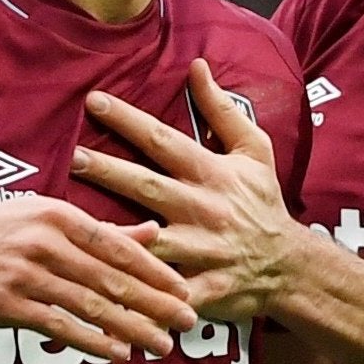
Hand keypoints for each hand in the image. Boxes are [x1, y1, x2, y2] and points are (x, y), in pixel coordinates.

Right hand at [0, 196, 197, 361]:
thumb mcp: (45, 215)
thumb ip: (101, 228)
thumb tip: (153, 232)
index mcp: (59, 216)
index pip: (119, 245)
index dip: (156, 270)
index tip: (185, 289)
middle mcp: (46, 242)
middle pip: (112, 277)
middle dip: (155, 302)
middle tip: (188, 321)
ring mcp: (26, 274)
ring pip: (91, 304)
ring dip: (131, 327)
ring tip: (161, 344)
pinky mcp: (7, 304)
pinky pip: (59, 326)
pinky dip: (92, 341)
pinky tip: (117, 354)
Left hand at [70, 58, 298, 319]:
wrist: (290, 266)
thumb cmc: (263, 202)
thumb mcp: (254, 150)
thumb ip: (222, 110)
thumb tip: (196, 66)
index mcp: (212, 173)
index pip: (164, 140)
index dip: (129, 120)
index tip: (94, 101)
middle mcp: (203, 209)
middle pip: (149, 187)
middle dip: (110, 172)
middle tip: (73, 157)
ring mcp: (202, 252)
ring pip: (151, 243)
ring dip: (115, 236)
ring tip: (74, 226)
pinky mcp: (202, 290)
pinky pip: (166, 293)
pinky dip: (141, 296)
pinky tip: (104, 293)